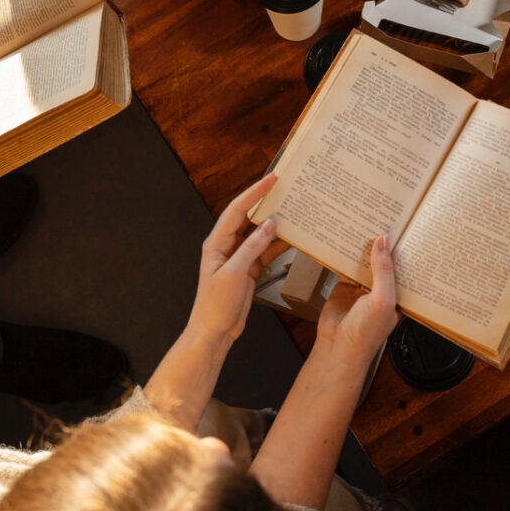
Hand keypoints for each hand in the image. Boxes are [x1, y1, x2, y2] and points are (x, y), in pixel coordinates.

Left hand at [188, 174, 289, 342]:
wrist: (214, 332)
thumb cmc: (215, 305)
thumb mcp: (234, 274)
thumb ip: (251, 248)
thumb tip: (269, 225)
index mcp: (217, 242)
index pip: (237, 210)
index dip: (254, 193)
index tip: (271, 179)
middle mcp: (227, 245)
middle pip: (248, 217)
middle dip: (266, 202)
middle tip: (285, 188)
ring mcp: (239, 257)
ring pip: (260, 233)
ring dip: (276, 224)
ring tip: (295, 210)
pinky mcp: (248, 268)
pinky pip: (266, 250)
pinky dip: (279, 244)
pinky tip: (293, 238)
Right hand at [316, 235, 399, 368]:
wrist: (337, 347)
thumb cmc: (366, 333)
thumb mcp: (382, 299)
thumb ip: (383, 270)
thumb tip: (383, 242)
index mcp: (398, 295)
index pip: (405, 268)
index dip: (405, 250)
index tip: (405, 227)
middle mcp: (382, 290)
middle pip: (384, 262)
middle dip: (383, 245)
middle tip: (385, 218)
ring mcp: (362, 288)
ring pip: (365, 262)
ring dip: (364, 247)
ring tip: (366, 223)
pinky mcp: (344, 286)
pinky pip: (346, 266)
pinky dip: (344, 254)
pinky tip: (344, 239)